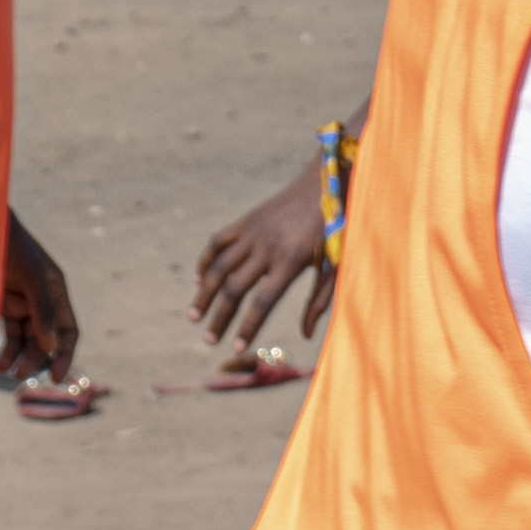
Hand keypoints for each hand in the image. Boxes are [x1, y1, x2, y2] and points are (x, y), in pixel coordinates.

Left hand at [0, 214, 79, 384]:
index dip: (65, 354)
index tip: (57, 377)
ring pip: (21, 339)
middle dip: (33, 358)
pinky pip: (1, 331)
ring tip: (0, 366)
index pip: (67, 331)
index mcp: (55, 291)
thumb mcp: (32, 274)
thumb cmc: (9, 244)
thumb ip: (43, 308)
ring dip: (14, 355)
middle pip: (43, 340)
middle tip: (19, 373)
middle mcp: (39, 300)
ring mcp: (17, 302)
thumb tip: (50, 345)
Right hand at [194, 161, 341, 346]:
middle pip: (233, 288)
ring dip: (203, 294)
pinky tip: (200, 280)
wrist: (326, 181)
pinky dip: (205, 261)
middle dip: (219, 317)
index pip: (262, 301)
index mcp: (290, 261)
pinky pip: (218, 242)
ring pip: (218, 266)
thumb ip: (319, 300)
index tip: (235, 348)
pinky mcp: (246, 220)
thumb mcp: (336, 264)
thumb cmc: (337, 228)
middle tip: (209, 340)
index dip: (247, 327)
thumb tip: (305, 335)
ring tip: (193, 316)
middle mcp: (266, 247)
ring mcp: (252, 232)